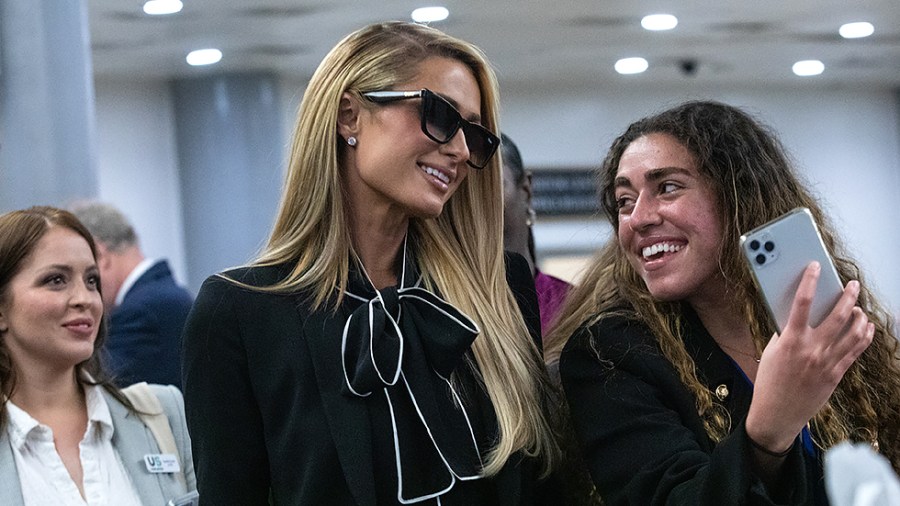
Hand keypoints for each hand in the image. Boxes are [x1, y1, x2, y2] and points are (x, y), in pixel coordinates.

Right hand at [746, 262, 873, 452]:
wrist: (777, 413)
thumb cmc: (770, 381)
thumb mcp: (771, 351)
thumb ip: (786, 332)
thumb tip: (800, 314)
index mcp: (791, 341)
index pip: (802, 303)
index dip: (810, 281)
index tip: (815, 267)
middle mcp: (812, 350)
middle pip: (838, 315)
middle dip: (848, 296)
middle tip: (852, 285)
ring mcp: (827, 362)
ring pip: (854, 332)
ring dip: (860, 315)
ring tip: (859, 306)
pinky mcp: (836, 374)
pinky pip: (856, 350)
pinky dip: (864, 335)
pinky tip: (866, 327)